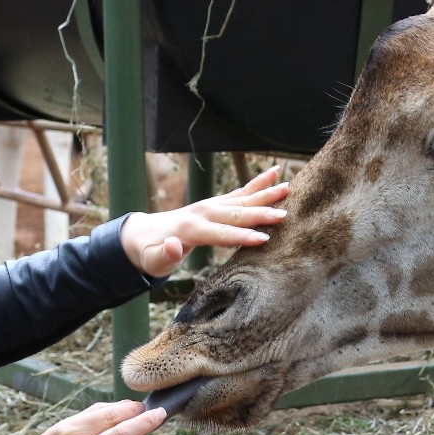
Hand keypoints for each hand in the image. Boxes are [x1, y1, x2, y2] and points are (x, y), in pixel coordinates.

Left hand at [119, 166, 289, 276]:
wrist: (144, 234)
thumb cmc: (150, 253)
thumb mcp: (152, 260)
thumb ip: (165, 255)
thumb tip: (173, 244)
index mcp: (191, 228)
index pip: (221, 234)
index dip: (241, 237)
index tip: (263, 239)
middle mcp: (204, 211)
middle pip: (236, 213)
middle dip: (261, 214)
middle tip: (284, 215)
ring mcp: (211, 204)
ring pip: (243, 198)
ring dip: (266, 193)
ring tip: (289, 188)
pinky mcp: (217, 203)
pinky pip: (241, 191)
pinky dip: (258, 182)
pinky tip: (275, 173)